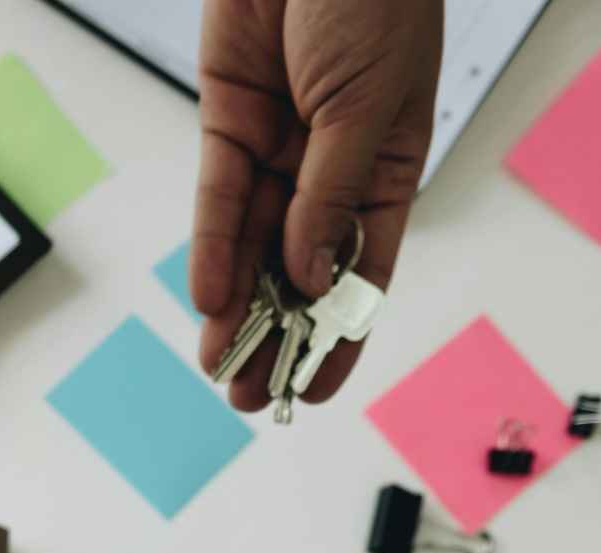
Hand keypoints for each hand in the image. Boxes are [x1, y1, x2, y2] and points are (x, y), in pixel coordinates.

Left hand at [191, 0, 442, 408]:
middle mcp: (332, 165)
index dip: (341, 333)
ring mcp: (279, 145)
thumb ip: (333, 194)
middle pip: (299, 268)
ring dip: (236, 309)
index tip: (316, 390)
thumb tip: (315, 276)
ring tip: (219, 369)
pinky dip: (212, 249)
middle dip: (274, 336)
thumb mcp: (370, 105)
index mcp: (391, 166)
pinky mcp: (231, 120)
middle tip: (250, 398)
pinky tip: (208, 300)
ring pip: (251, 244)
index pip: (366, 269)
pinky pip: (218, 199)